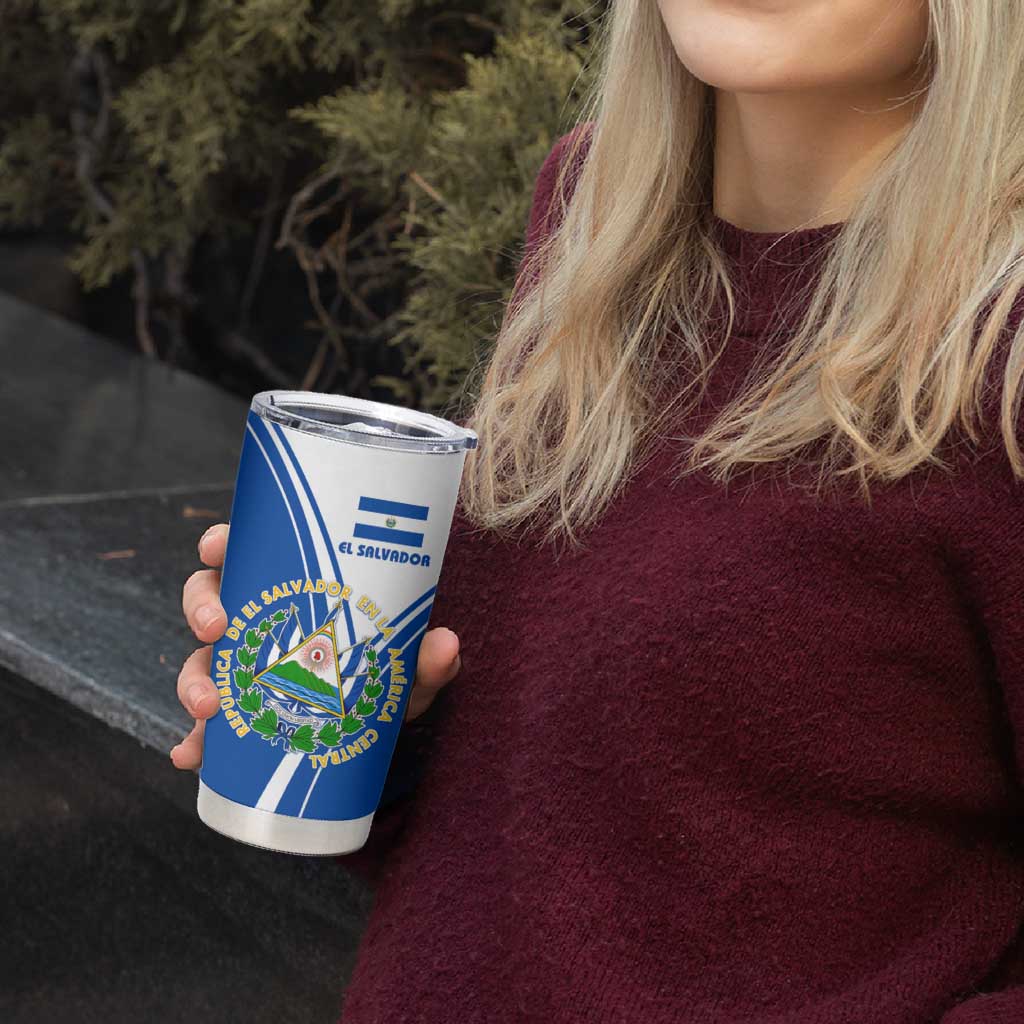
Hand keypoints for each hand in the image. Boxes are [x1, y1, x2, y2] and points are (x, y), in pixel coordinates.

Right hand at [170, 522, 461, 769]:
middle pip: (208, 600)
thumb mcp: (407, 669)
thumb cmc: (387, 678)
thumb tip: (446, 644)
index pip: (246, 552)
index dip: (221, 543)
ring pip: (200, 661)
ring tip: (208, 707)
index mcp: (290, 590)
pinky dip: (194, 742)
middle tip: (216, 629)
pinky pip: (205, 727)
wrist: (380, 732)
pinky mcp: (239, 716)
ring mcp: (243, 669)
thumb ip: (426, 660)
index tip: (217, 547)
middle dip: (202, 610)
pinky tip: (191, 756)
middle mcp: (259, 622)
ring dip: (193, 680)